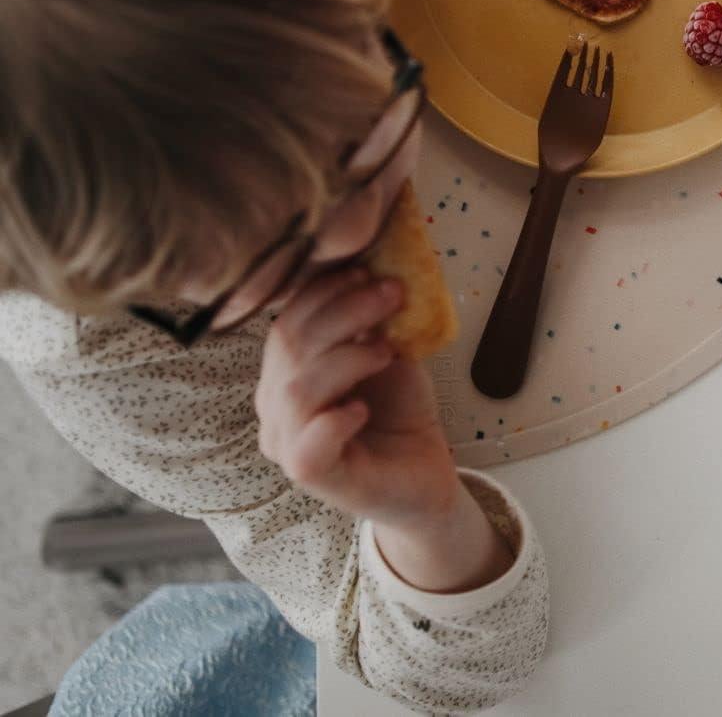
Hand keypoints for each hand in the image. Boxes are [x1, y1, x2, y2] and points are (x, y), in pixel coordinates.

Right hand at [255, 267, 460, 528]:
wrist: (423, 470)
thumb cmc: (398, 408)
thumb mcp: (385, 350)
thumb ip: (371, 319)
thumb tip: (377, 267)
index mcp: (285, 370)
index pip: (287, 321)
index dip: (324, 291)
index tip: (367, 270)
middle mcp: (275, 406)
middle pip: (290, 347)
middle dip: (344, 311)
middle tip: (392, 294)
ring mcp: (288, 444)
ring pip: (296, 390)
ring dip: (346, 357)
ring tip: (386, 351)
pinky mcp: (314, 477)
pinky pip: (308, 446)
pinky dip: (335, 419)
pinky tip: (362, 408)